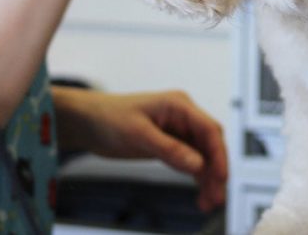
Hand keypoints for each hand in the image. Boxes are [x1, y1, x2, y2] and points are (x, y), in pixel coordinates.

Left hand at [53, 87, 227, 211]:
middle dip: (215, 171)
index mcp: (179, 106)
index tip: (221, 177)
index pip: (209, 130)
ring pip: (202, 156)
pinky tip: (199, 193)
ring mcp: (178, 131)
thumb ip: (170, 150)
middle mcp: (183, 117)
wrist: (86, 122)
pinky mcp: (170, 144)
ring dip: (207, 178)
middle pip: (210, 145)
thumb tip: (198, 164)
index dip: (219, 154)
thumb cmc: (108, 118)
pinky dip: (195, 178)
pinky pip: (190, 161)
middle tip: (216, 196)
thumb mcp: (138, 135)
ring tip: (208, 202)